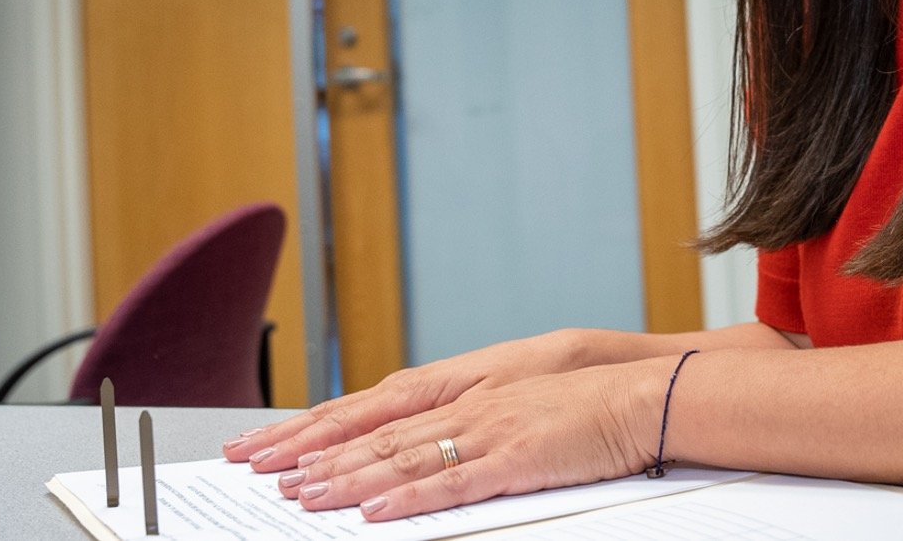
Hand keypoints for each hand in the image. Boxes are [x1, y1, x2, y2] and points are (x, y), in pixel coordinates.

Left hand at [220, 330, 607, 471]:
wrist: (640, 394)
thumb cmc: (584, 403)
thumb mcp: (512, 405)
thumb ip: (464, 425)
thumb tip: (419, 451)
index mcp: (457, 391)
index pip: (369, 410)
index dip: (316, 429)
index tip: (272, 445)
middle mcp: (461, 405)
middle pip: (370, 431)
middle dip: (311, 454)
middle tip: (262, 472)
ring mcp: (485, 429)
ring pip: (400, 456)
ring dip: (347, 478)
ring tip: (301, 495)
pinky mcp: (515, 457)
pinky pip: (453, 482)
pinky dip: (411, 497)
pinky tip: (376, 510)